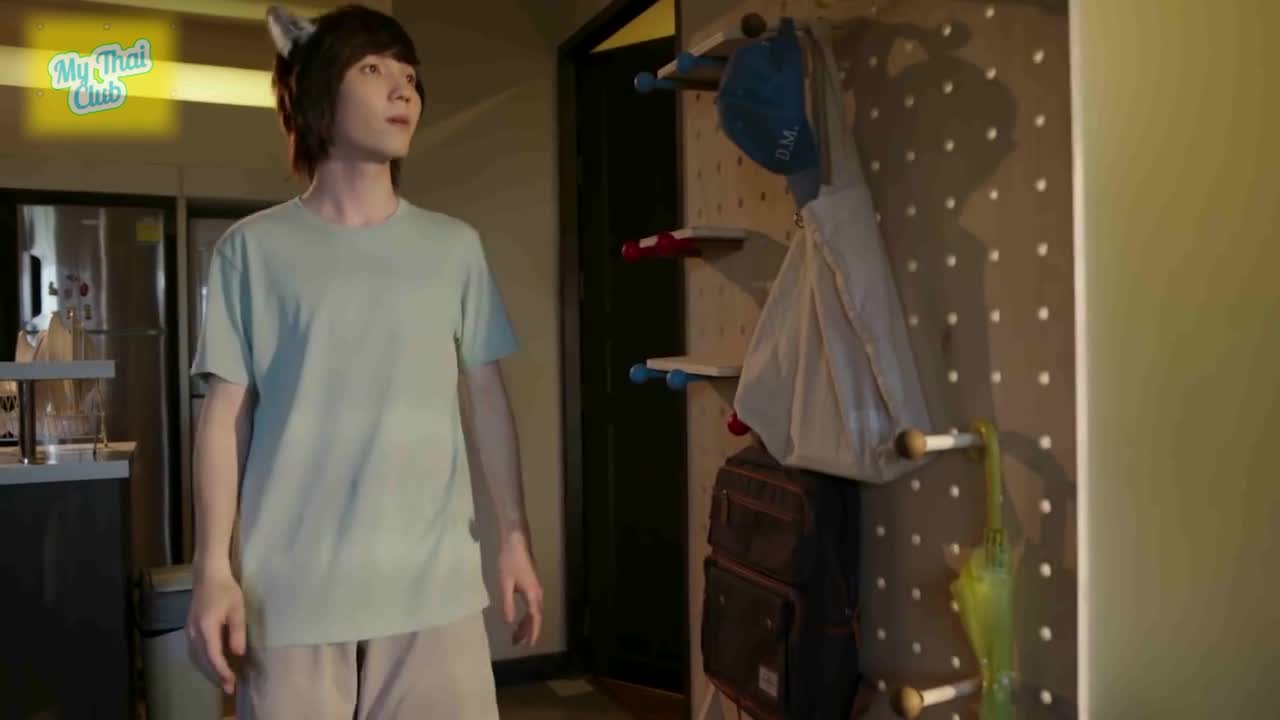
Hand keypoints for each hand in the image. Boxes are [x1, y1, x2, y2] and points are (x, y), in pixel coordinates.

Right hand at [186, 566, 245, 693]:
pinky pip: (193, 651)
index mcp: (206, 628)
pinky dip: (202, 662)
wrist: (208, 574)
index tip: (232, 683)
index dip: (222, 671)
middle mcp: (193, 633)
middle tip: (229, 688)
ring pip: (196, 658)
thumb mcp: (237, 610)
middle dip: (215, 676)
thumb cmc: (226, 589)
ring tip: (221, 680)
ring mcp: (189, 631)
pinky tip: (210, 665)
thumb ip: (237, 632)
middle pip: (202, 661)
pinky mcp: (189, 628)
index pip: (213, 657)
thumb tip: (238, 654)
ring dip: (208, 671)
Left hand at [497, 531, 542, 646]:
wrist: (516, 542)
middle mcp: (537, 594)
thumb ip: (507, 603)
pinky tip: (517, 618)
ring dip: (527, 624)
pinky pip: (531, 606)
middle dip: (528, 631)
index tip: (528, 645)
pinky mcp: (531, 585)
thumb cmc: (509, 561)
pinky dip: (526, 615)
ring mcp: (536, 589)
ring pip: (534, 612)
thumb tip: (509, 622)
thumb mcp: (504, 583)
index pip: (535, 619)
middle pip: (536, 617)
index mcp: (532, 595)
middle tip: (517, 644)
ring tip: (516, 635)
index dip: (532, 633)